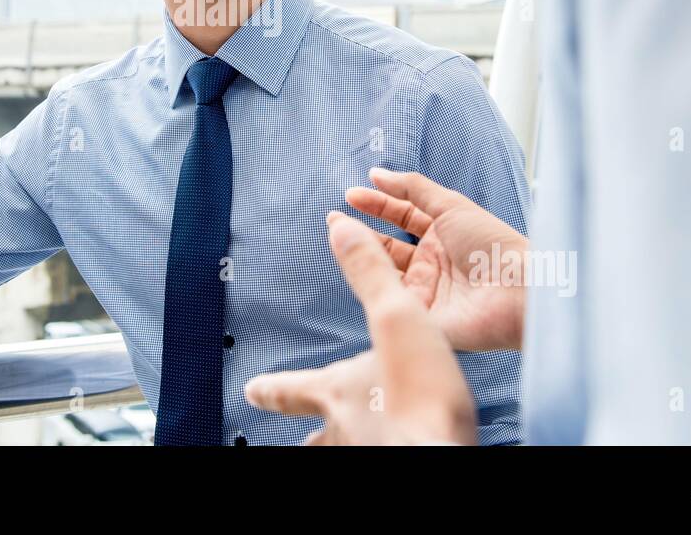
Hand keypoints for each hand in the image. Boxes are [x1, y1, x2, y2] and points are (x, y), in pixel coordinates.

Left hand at [244, 211, 476, 444]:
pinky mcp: (401, 460)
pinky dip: (390, 446)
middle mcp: (345, 430)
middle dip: (314, 430)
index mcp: (339, 391)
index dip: (271, 387)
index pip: (292, 388)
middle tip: (303, 433)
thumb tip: (341, 231)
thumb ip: (371, 275)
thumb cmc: (420, 397)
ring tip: (347, 442)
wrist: (440, 450)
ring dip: (345, 442)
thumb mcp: (397, 318)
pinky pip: (384, 454)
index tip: (251, 391)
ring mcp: (368, 451)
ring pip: (344, 449)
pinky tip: (401, 444)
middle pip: (318, 434)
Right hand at [348, 167, 527, 350]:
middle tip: (334, 217)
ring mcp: (424, 292)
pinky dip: (372, 283)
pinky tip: (357, 265)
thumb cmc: (492, 244)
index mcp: (442, 235)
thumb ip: (412, 188)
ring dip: (361, 253)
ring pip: (382, 271)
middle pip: (386, 245)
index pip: (400, 216)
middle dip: (360, 230)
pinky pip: (389, 299)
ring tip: (339, 232)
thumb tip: (377, 173)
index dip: (376, 204)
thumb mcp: (450, 205)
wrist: (515, 290)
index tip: (350, 195)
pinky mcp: (419, 318)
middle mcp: (431, 263)